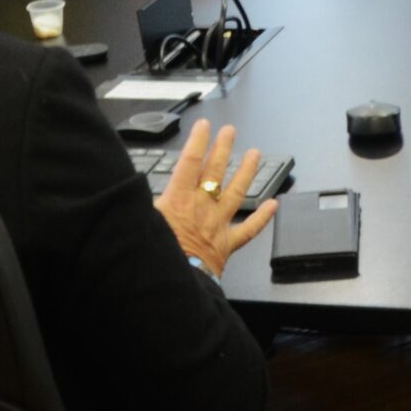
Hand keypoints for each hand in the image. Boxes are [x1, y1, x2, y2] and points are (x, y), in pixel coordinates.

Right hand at [154, 121, 277, 274]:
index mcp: (178, 199)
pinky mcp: (227, 244)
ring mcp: (217, 224)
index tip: (204, 126)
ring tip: (254, 154)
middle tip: (230, 132)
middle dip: (223, 148)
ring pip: (236, 192)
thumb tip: (135, 188)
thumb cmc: (154, 254)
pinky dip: (263, 217)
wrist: (171, 284)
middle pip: (215, 171)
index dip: (198, 141)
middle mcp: (201, 207)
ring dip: (246, 172)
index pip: (190, 161)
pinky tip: (274, 204)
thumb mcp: (141, 220)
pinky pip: (249, 229)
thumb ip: (144, 202)